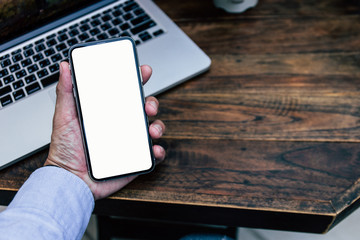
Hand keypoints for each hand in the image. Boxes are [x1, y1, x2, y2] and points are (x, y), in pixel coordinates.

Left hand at [44, 62, 165, 199]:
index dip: (137, 80)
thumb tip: (64, 67)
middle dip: (152, 103)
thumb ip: (66, 92)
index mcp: (107, 112)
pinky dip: (158, 150)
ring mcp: (130, 142)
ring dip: (158, 126)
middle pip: (144, 108)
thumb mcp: (64, 116)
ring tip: (152, 131)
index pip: (126, 93)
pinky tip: (153, 149)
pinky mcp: (135, 159)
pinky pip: (152, 153)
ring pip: (152, 128)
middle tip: (148, 106)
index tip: (143, 71)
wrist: (70, 180)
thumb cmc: (65, 150)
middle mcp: (121, 125)